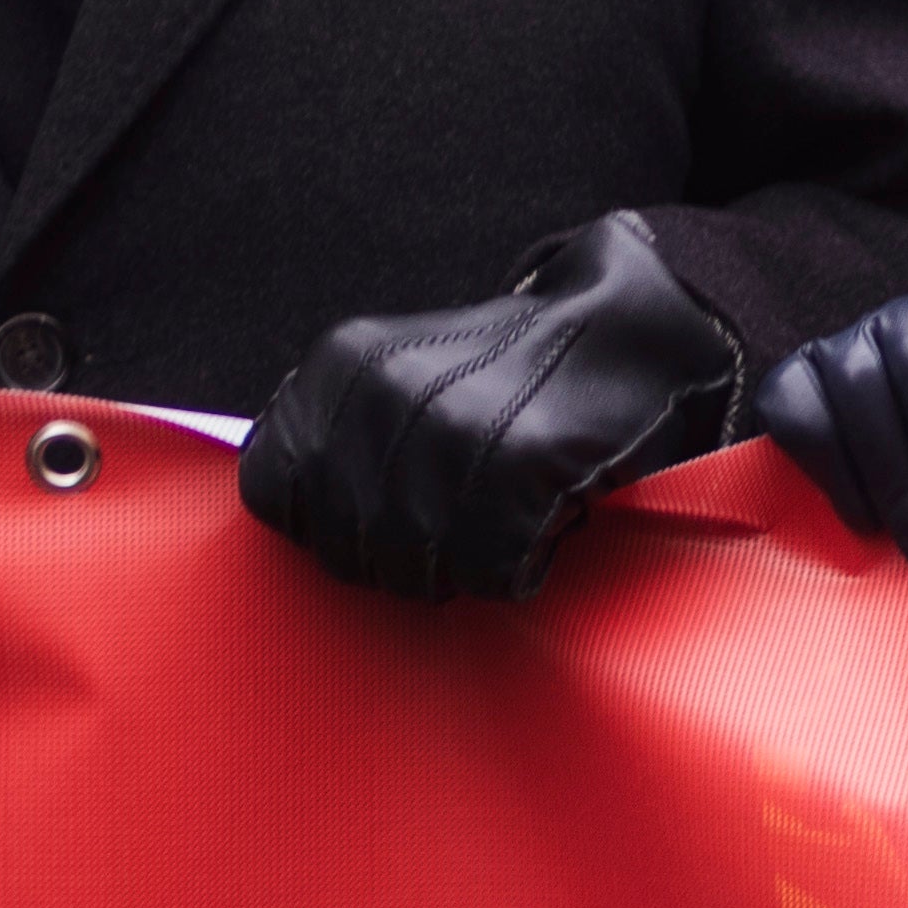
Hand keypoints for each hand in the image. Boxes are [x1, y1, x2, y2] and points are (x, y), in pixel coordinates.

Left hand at [239, 211, 740, 600]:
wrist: (633, 334)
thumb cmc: (513, 377)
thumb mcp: (397, 378)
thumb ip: (331, 438)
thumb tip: (282, 514)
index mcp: (340, 364)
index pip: (273, 496)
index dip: (333, 523)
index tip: (392, 501)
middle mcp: (384, 390)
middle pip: (348, 553)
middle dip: (411, 553)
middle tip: (471, 498)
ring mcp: (450, 427)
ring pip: (420, 572)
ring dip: (475, 558)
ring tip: (512, 496)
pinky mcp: (520, 464)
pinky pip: (495, 573)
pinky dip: (529, 559)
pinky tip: (550, 506)